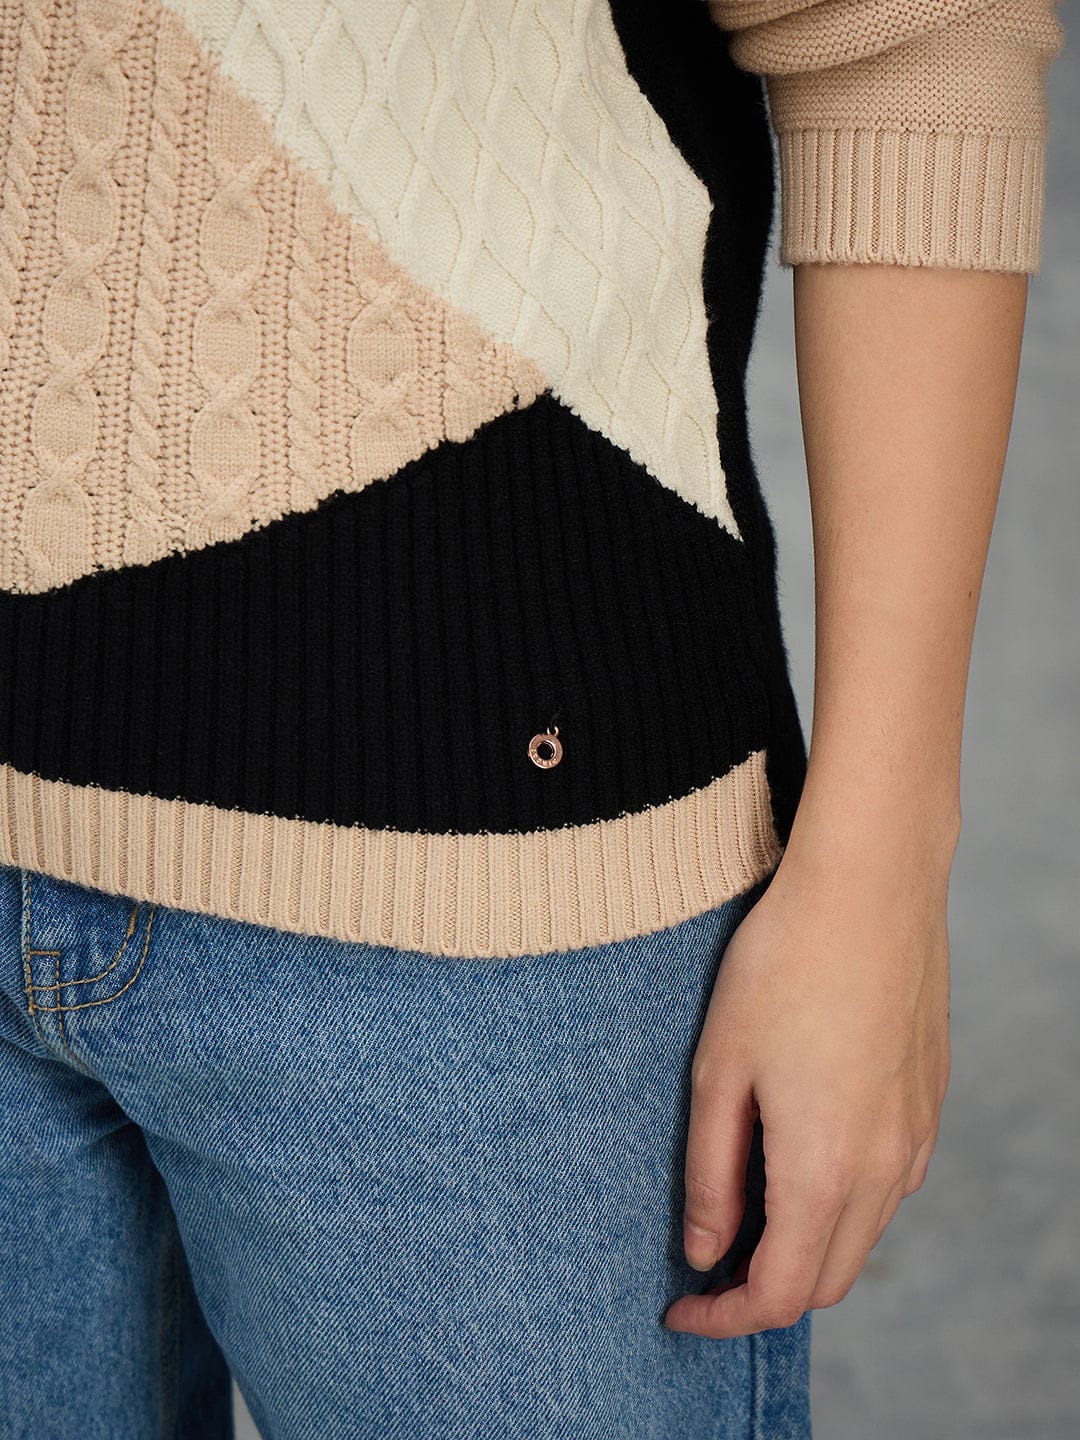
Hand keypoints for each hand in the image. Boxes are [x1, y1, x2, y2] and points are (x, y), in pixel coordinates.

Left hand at [664, 820, 952, 1337]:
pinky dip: (842, 1204)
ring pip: (862, 1235)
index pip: (777, 1295)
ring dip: (805, 1247)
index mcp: (825, 1171)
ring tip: (745, 1211)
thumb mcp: (719, 1069)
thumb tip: (703, 1248)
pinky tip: (800, 1157)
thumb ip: (711, 1171)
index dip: (723, 1318)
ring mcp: (916, 1135)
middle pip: (826, 1279)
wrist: (869, 885)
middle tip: (704, 1266)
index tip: (679, 1309)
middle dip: (762, 1292)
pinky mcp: (929, 1101)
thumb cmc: (782, 965)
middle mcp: (885, 1170)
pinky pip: (889, 1186)